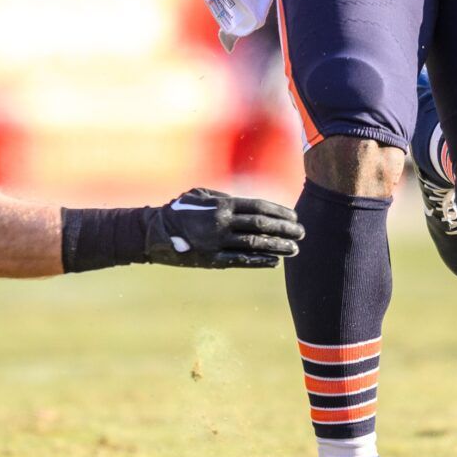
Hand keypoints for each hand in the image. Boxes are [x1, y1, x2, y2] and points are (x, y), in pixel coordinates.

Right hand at [143, 188, 303, 268]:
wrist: (155, 234)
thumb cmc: (180, 210)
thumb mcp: (201, 196)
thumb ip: (225, 199)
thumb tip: (249, 205)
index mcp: (222, 206)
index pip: (258, 207)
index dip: (279, 212)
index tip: (294, 216)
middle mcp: (222, 224)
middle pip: (261, 226)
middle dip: (284, 229)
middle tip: (301, 233)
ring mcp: (217, 243)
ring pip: (254, 244)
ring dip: (277, 246)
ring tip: (294, 249)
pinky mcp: (212, 260)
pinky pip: (240, 261)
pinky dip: (259, 260)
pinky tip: (275, 261)